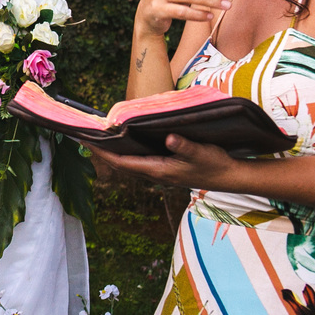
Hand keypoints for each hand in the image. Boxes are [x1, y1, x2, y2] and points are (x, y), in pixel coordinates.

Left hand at [90, 134, 237, 189]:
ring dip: (113, 152)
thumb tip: (170, 139)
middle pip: (121, 163)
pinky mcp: (166, 169)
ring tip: (98, 138)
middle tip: (84, 137)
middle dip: (102, 152)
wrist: (231, 177)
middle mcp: (155, 173)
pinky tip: (124, 142)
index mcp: (158, 170)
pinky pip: (139, 161)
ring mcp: (160, 172)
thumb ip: (185, 146)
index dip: (103, 152)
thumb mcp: (202, 152)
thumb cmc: (215, 164)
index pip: (122, 162)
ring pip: (129, 163)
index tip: (86, 141)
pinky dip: (127, 152)